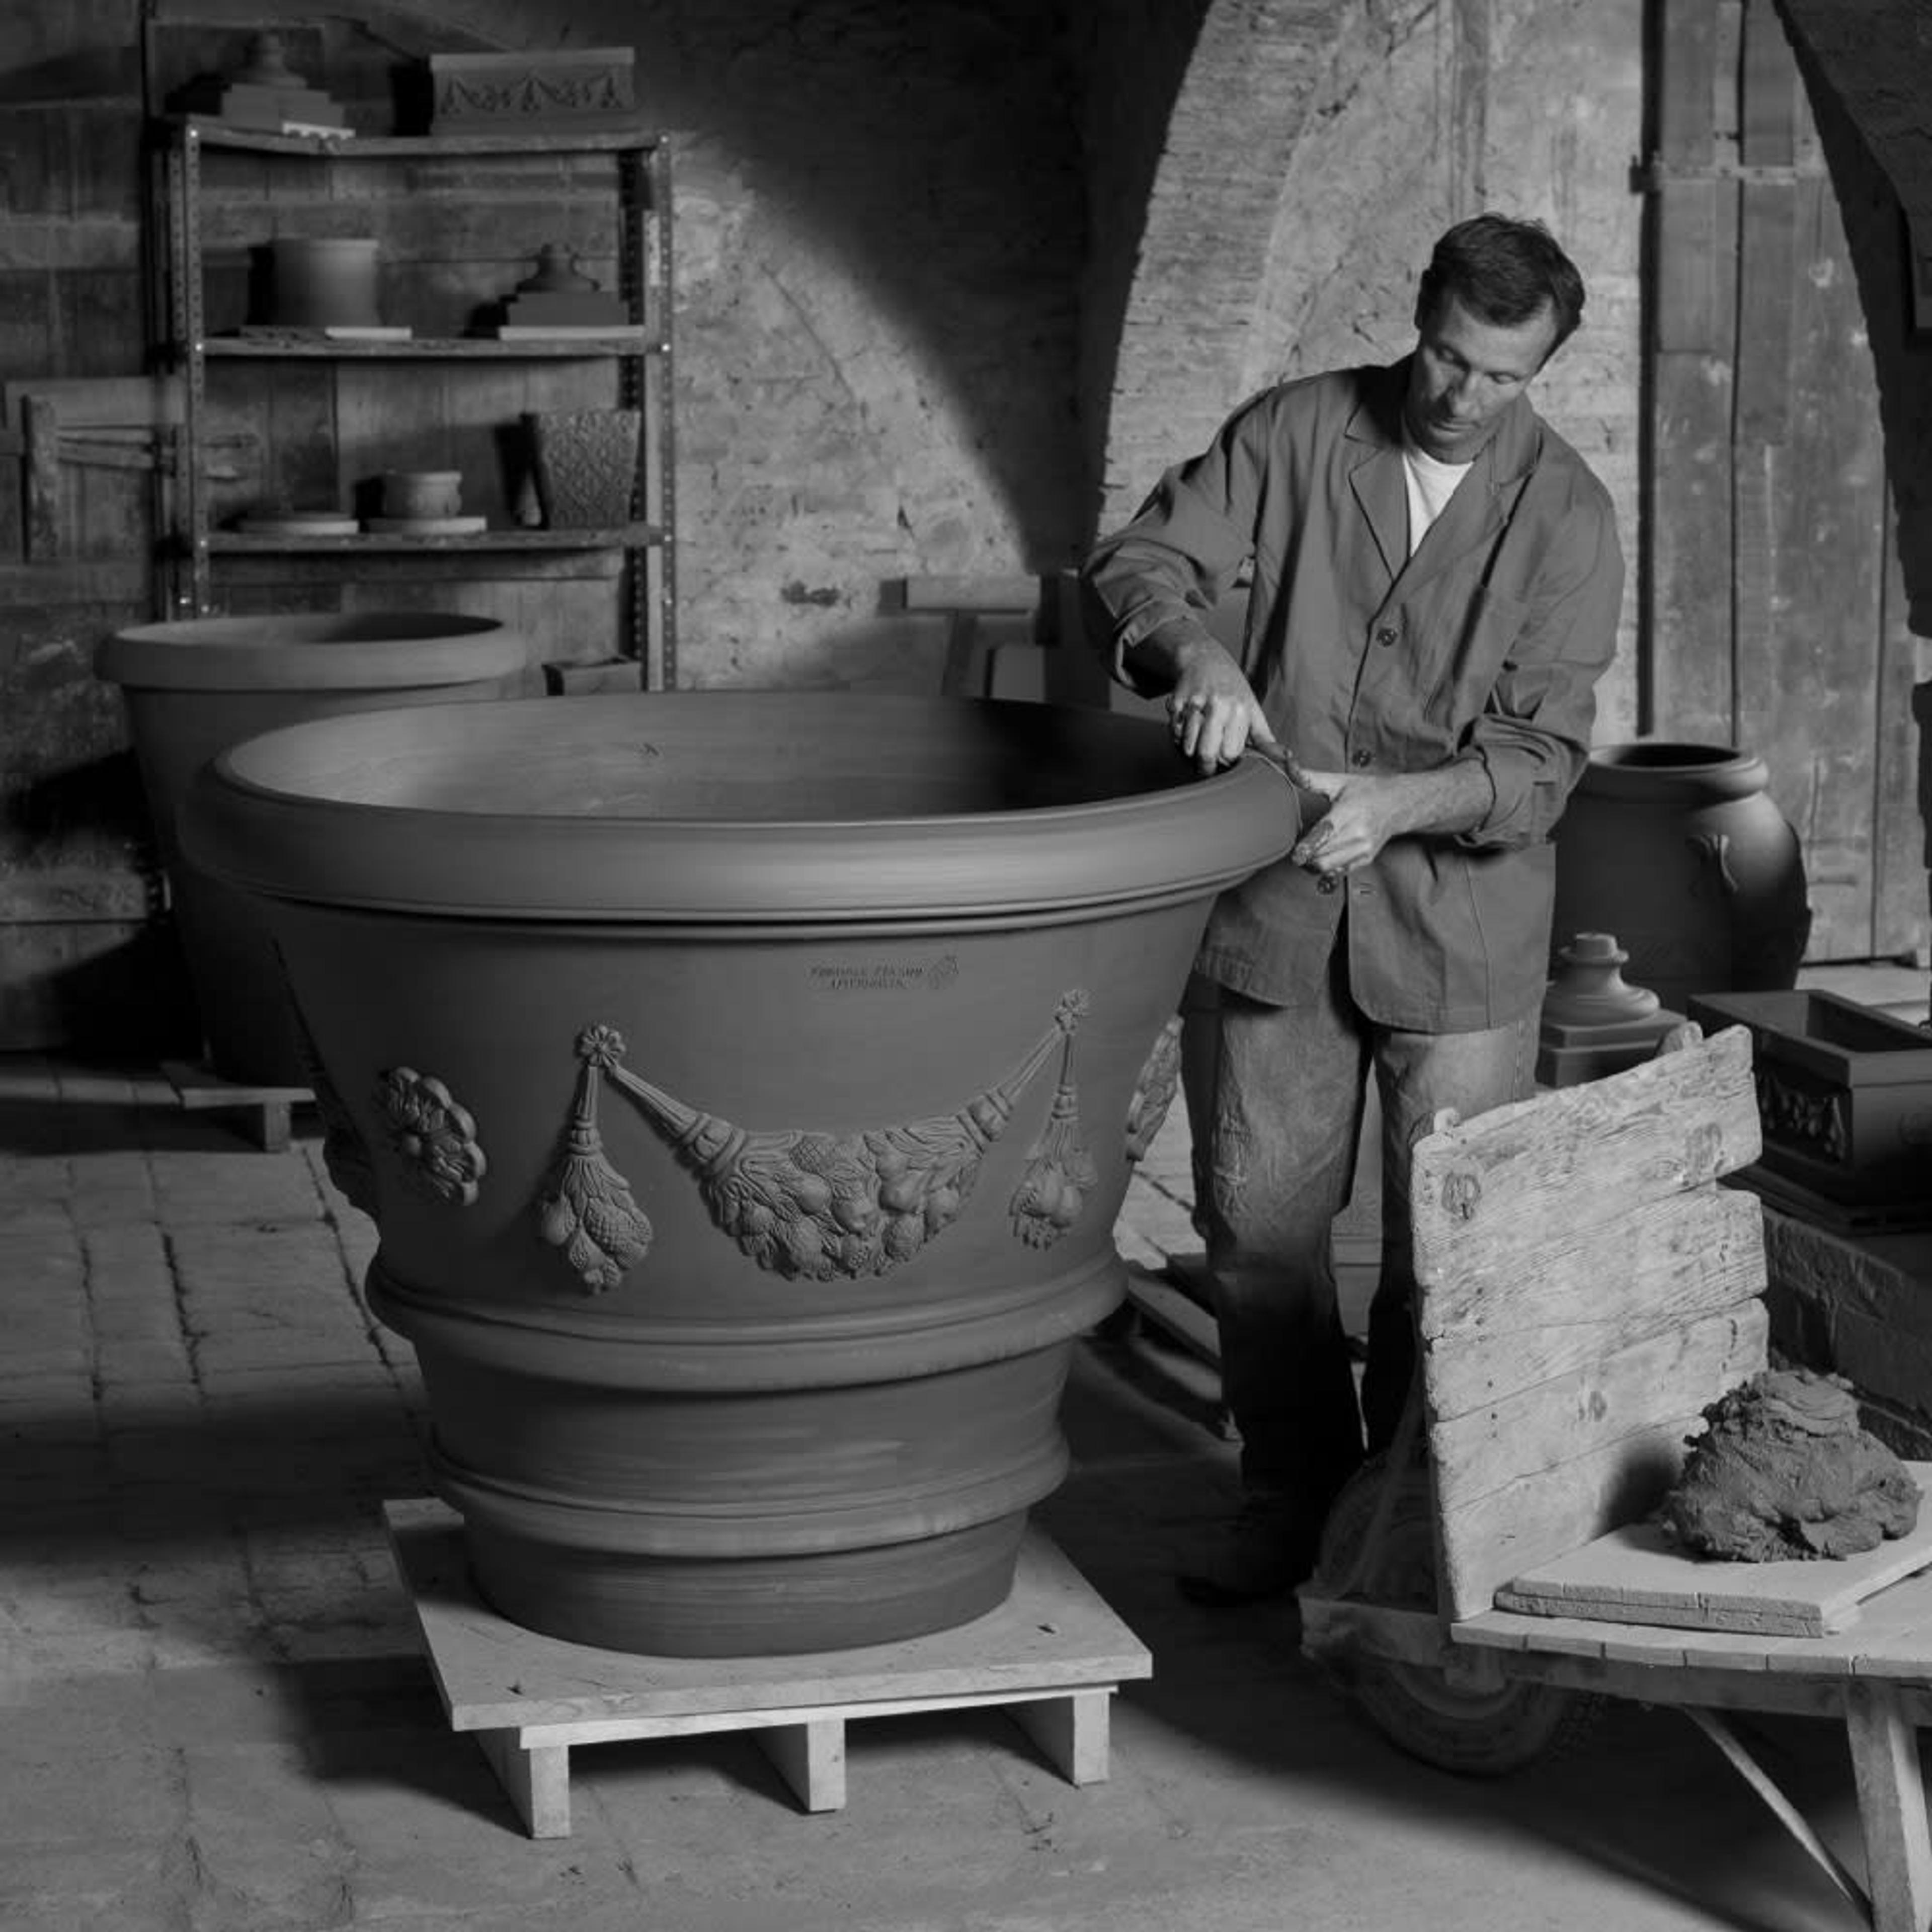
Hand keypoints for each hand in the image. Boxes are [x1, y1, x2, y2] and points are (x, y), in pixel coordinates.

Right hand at [1165, 645, 1277, 774]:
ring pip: (1187, 747)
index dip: (1227, 759)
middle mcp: (1217, 705)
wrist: (1205, 660)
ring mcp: (1195, 704)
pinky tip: (1188, 727)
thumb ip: (1265, 740)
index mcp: (1240, 709)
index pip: (1230, 753)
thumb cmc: (1232, 689)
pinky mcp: (1176, 703)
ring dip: (1191, 750)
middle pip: (1206, 754)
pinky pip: (1174, 733)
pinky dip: (1179, 737)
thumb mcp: (1252, 710)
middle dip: (1206, 765)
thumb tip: (1289, 761)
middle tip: (1209, 761)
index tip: (1226, 755)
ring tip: (1199, 740)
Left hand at [1288, 768, 1397, 888]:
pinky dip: (1326, 866)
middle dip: (1304, 853)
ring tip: (1310, 848)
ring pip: (1327, 868)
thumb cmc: (1368, 791)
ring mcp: (1363, 850)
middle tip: (1299, 843)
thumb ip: (1309, 777)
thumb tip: (1287, 764)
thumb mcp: (1338, 781)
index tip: (1295, 853)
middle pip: (1321, 856)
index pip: (1325, 833)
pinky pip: (1337, 872)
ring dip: (1312, 862)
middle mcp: (1358, 834)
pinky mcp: (1365, 860)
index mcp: (1350, 812)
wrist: (1399, 805)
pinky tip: (1325, 852)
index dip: (1307, 846)